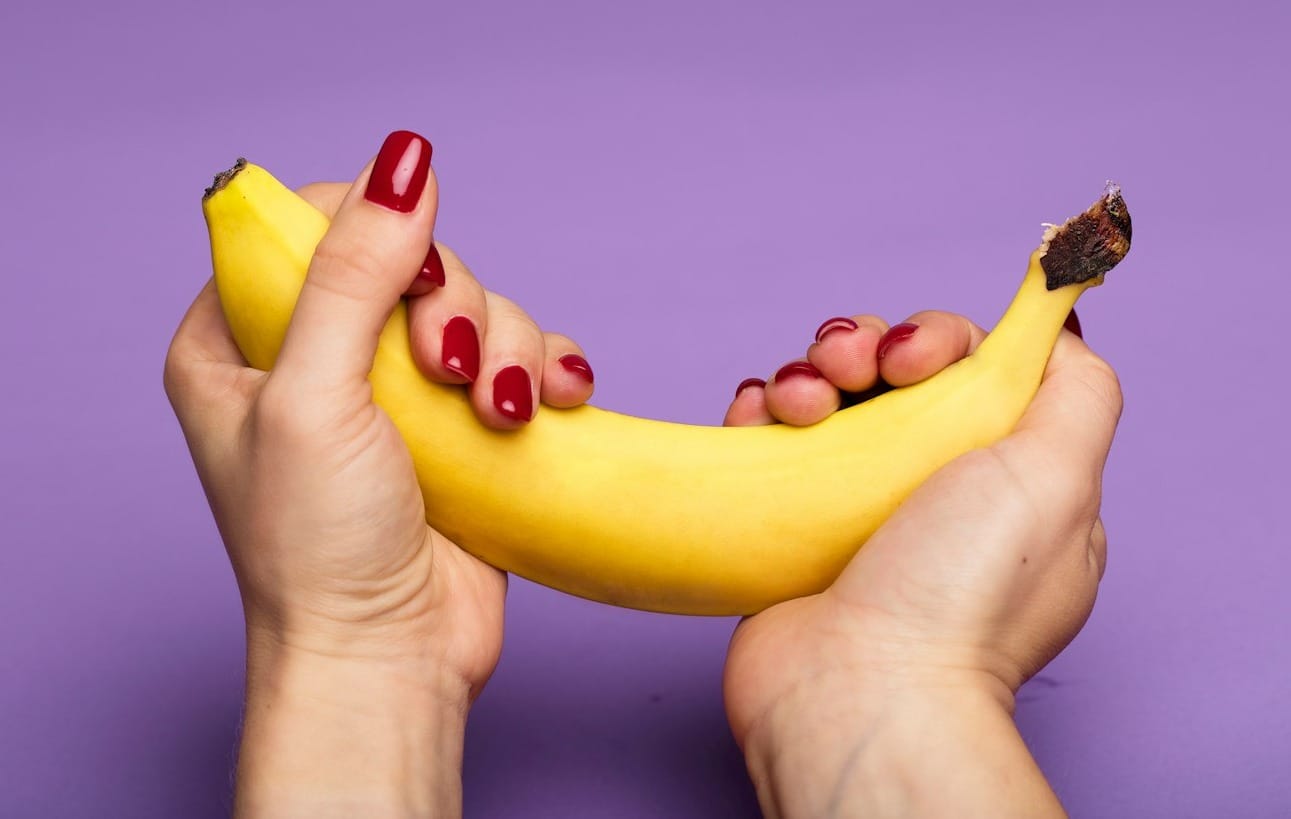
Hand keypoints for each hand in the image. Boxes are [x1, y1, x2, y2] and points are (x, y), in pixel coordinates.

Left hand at [164, 131, 594, 816]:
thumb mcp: (315, 397)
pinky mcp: (462, 427)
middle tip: (449, 368)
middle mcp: (318, 358)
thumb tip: (404, 161)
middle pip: (410, 259)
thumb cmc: (319, 548)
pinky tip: (555, 399)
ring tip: (503, 411)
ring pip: (476, 307)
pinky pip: (518, 359)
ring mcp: (396, 394)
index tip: (407, 289)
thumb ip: (353, 274)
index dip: (374, 233)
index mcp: (239, 342)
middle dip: (450, 305)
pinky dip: (542, 369)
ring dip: (507, 345)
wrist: (389, 657)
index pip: (311, 226)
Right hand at [721, 310, 1118, 817]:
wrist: (857, 692)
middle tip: (848, 373)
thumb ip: (1077, 390)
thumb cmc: (961, 596)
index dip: (936, 341)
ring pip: (824, 400)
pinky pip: (767, 442)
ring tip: (797, 405)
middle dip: (862, 348)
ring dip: (805, 375)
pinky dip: (757, 412)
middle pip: (889, 375)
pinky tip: (755, 416)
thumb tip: (1062, 321)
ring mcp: (853, 510)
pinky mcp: (787, 527)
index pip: (970, 370)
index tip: (912, 360)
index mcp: (1005, 480)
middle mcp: (930, 490)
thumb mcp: (1058, 480)